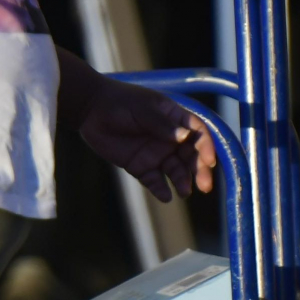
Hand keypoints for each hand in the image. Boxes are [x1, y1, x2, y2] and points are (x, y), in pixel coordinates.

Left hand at [74, 77, 216, 202]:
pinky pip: (155, 181)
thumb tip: (184, 137)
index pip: (198, 133)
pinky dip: (161, 190)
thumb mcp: (142, 109)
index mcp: (175, 119)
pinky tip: (166, 197)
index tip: (209, 160)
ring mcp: (156, 153)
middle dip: (200, 170)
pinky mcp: (141, 167)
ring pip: (176, 171)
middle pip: (191, 156)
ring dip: (183, 181)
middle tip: (204, 186)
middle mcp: (170, 138)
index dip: (206, 146)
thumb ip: (161, 124)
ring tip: (184, 192)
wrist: (90, 110)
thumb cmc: (119, 102)